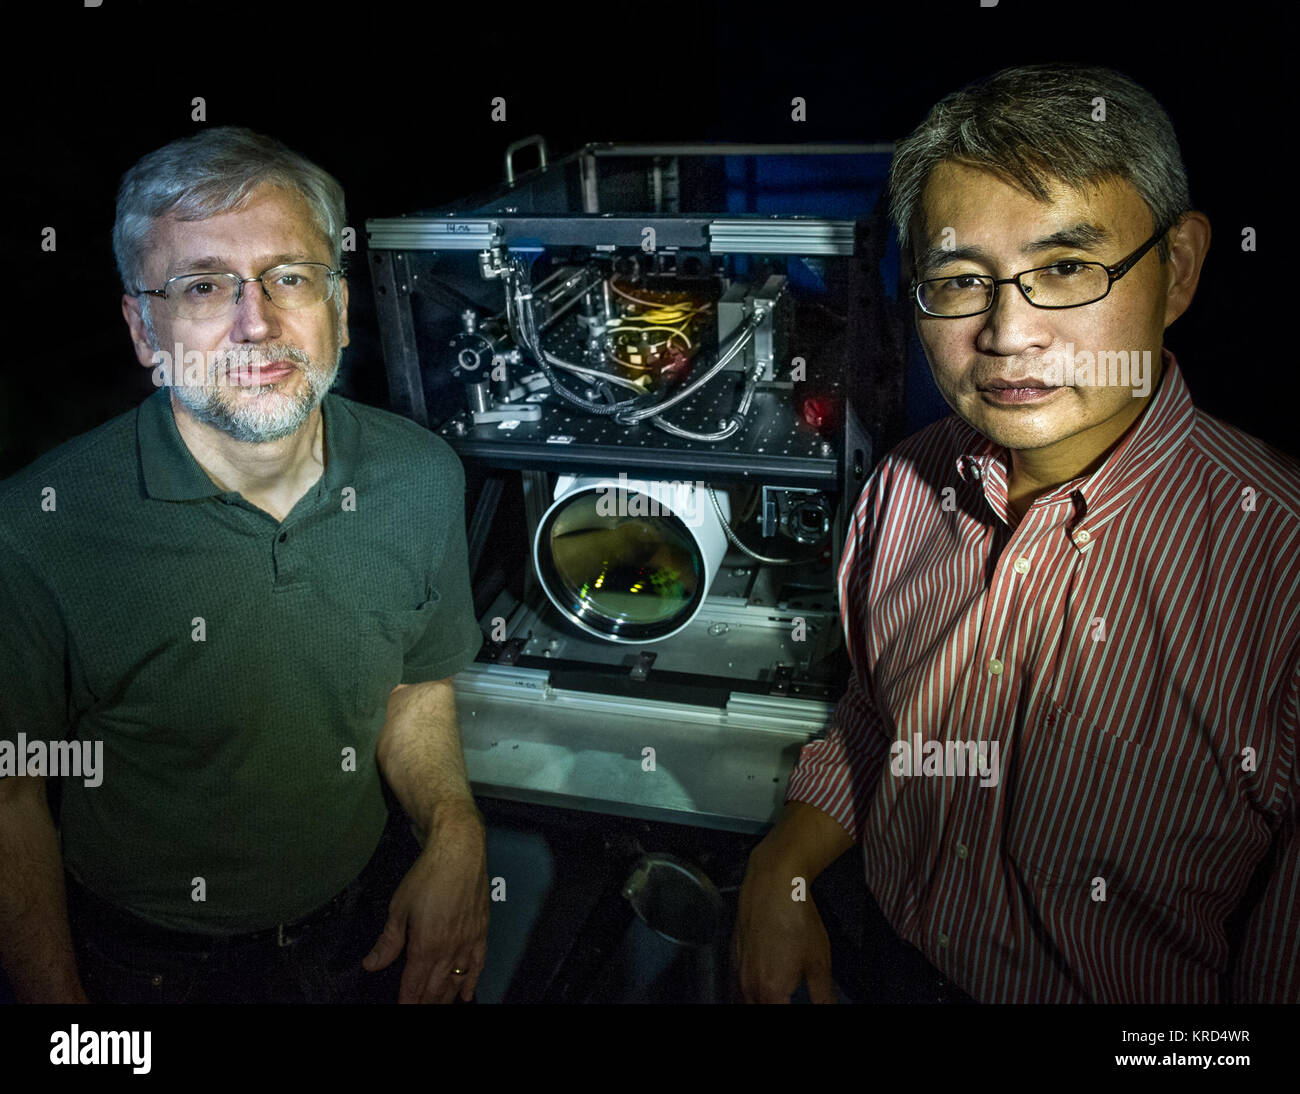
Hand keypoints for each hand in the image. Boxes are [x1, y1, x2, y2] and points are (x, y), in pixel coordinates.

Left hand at [362, 810, 488, 1002]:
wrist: (459, 851)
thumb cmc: (429, 875)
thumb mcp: (399, 907)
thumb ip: (388, 941)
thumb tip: (372, 963)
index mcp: (426, 945)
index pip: (413, 984)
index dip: (406, 1000)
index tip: (402, 1008)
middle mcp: (449, 948)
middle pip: (435, 988)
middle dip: (425, 1003)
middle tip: (417, 1009)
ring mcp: (468, 941)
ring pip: (456, 981)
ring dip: (445, 999)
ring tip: (437, 1007)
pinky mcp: (481, 931)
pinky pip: (478, 965)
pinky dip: (471, 982)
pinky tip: (467, 994)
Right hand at [732, 855, 836, 1003]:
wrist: (772, 884)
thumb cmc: (795, 918)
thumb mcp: (819, 961)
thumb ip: (822, 995)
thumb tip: (827, 1008)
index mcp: (771, 992)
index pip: (778, 1015)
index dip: (789, 1008)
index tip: (796, 1002)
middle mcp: (749, 985)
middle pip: (755, 1009)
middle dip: (772, 1006)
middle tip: (786, 999)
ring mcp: (737, 969)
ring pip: (741, 1001)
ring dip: (755, 1003)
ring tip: (771, 999)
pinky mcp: (733, 953)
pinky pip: (733, 985)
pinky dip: (743, 994)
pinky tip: (753, 989)